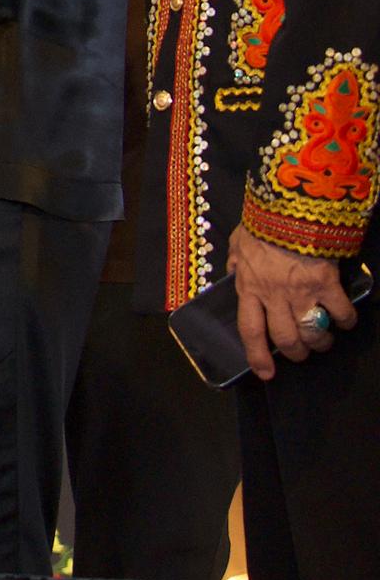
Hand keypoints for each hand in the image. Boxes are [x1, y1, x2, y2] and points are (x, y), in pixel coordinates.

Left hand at [231, 226, 357, 380]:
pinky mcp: (327, 283)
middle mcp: (274, 296)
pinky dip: (345, 320)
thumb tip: (233, 274)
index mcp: (250, 288)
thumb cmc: (261, 224)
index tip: (266, 373)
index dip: (258, 356)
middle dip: (296, 352)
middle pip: (286, 339)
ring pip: (313, 332)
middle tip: (302, 350)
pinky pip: (340, 312)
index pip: (250, 331)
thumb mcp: (237, 244)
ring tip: (323, 338)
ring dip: (320, 341)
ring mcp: (302, 291)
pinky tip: (344, 319)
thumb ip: (236, 264)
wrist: (288, 207)